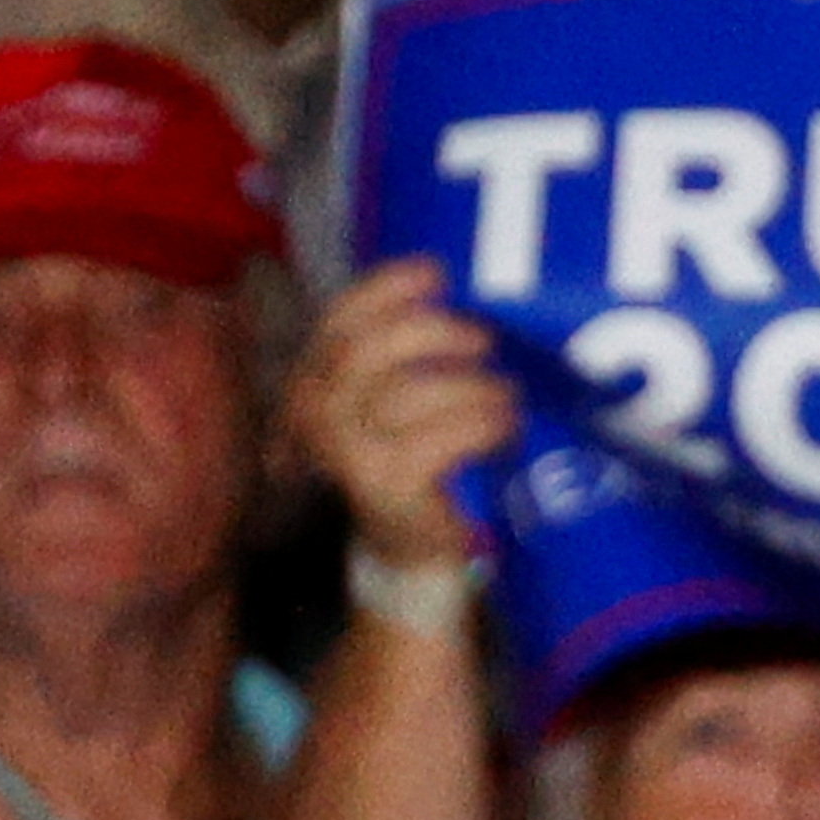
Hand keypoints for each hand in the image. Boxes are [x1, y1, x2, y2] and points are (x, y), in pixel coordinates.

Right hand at [290, 257, 518, 569]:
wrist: (409, 546)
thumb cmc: (413, 455)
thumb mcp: (400, 395)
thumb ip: (406, 349)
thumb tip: (458, 291)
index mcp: (314, 380)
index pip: (337, 320)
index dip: (384, 289)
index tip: (437, 273)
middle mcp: (312, 415)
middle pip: (364, 351)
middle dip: (434, 332)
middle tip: (484, 342)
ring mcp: (342, 453)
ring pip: (406, 393)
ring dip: (474, 386)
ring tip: (507, 397)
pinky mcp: (382, 484)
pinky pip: (440, 436)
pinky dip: (484, 423)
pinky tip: (504, 429)